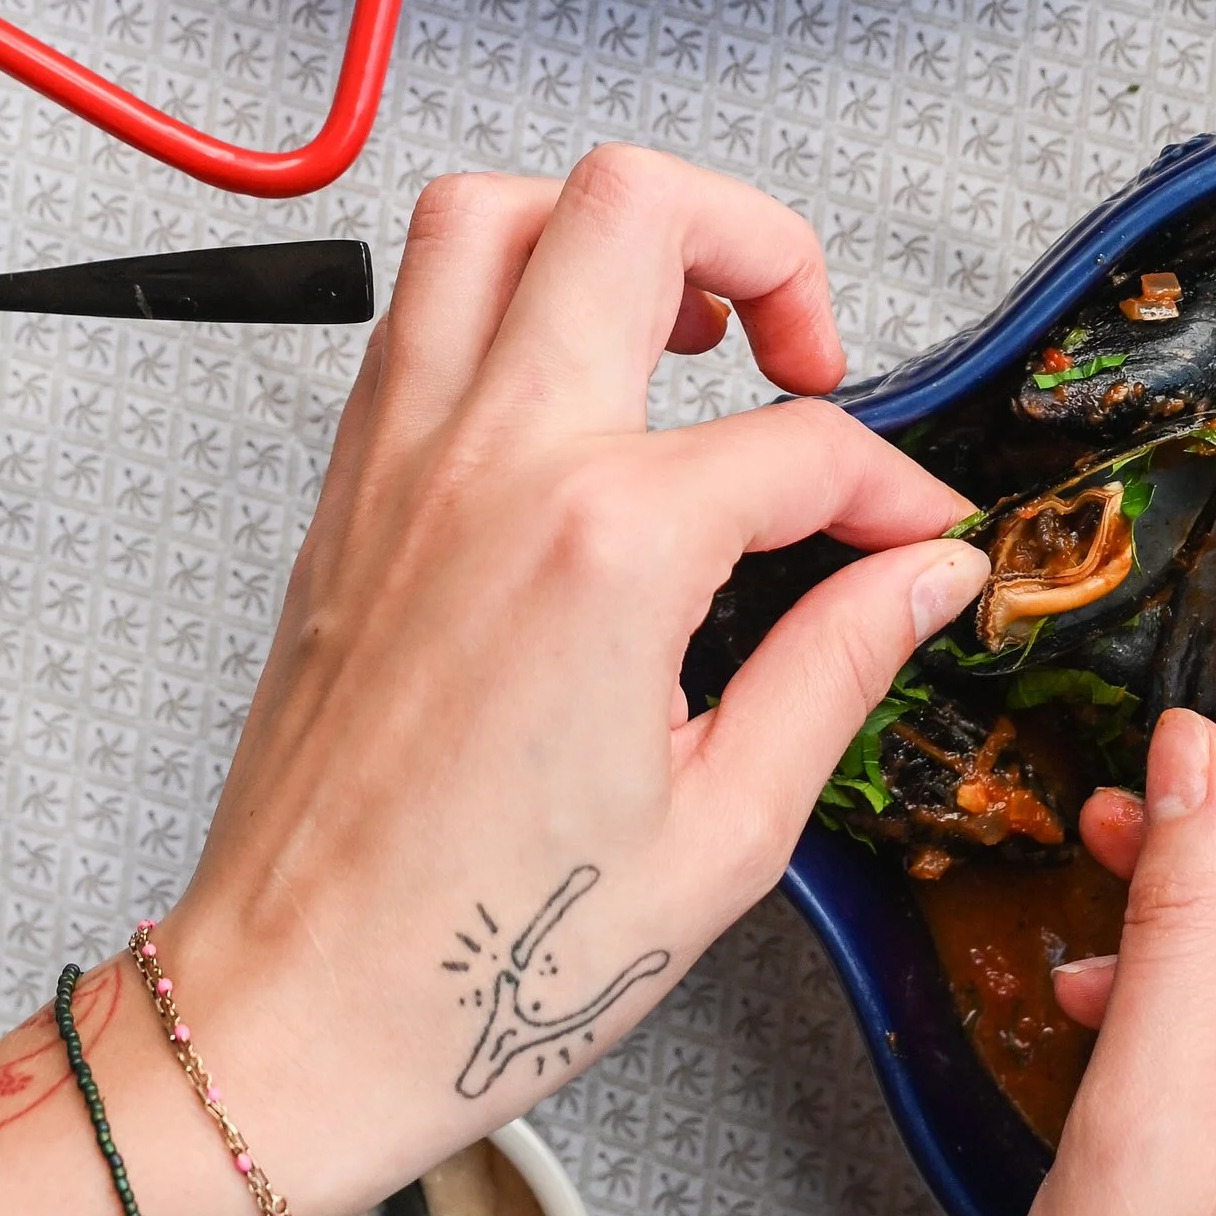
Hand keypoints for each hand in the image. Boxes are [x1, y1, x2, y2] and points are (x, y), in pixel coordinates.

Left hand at [136, 145, 987, 1215]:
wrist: (297, 1011)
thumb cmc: (480, 959)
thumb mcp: (725, 831)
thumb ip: (837, 663)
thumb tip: (917, 573)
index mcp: (604, 546)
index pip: (799, 441)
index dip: (891, 487)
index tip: (915, 536)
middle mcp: (492, 459)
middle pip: (633, 205)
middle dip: (758, 242)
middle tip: (802, 348)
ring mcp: (402, 453)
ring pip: (492, 208)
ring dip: (605, 231)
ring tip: (682, 325)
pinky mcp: (347, 482)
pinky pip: (419, 306)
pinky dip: (509, 297)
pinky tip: (576, 396)